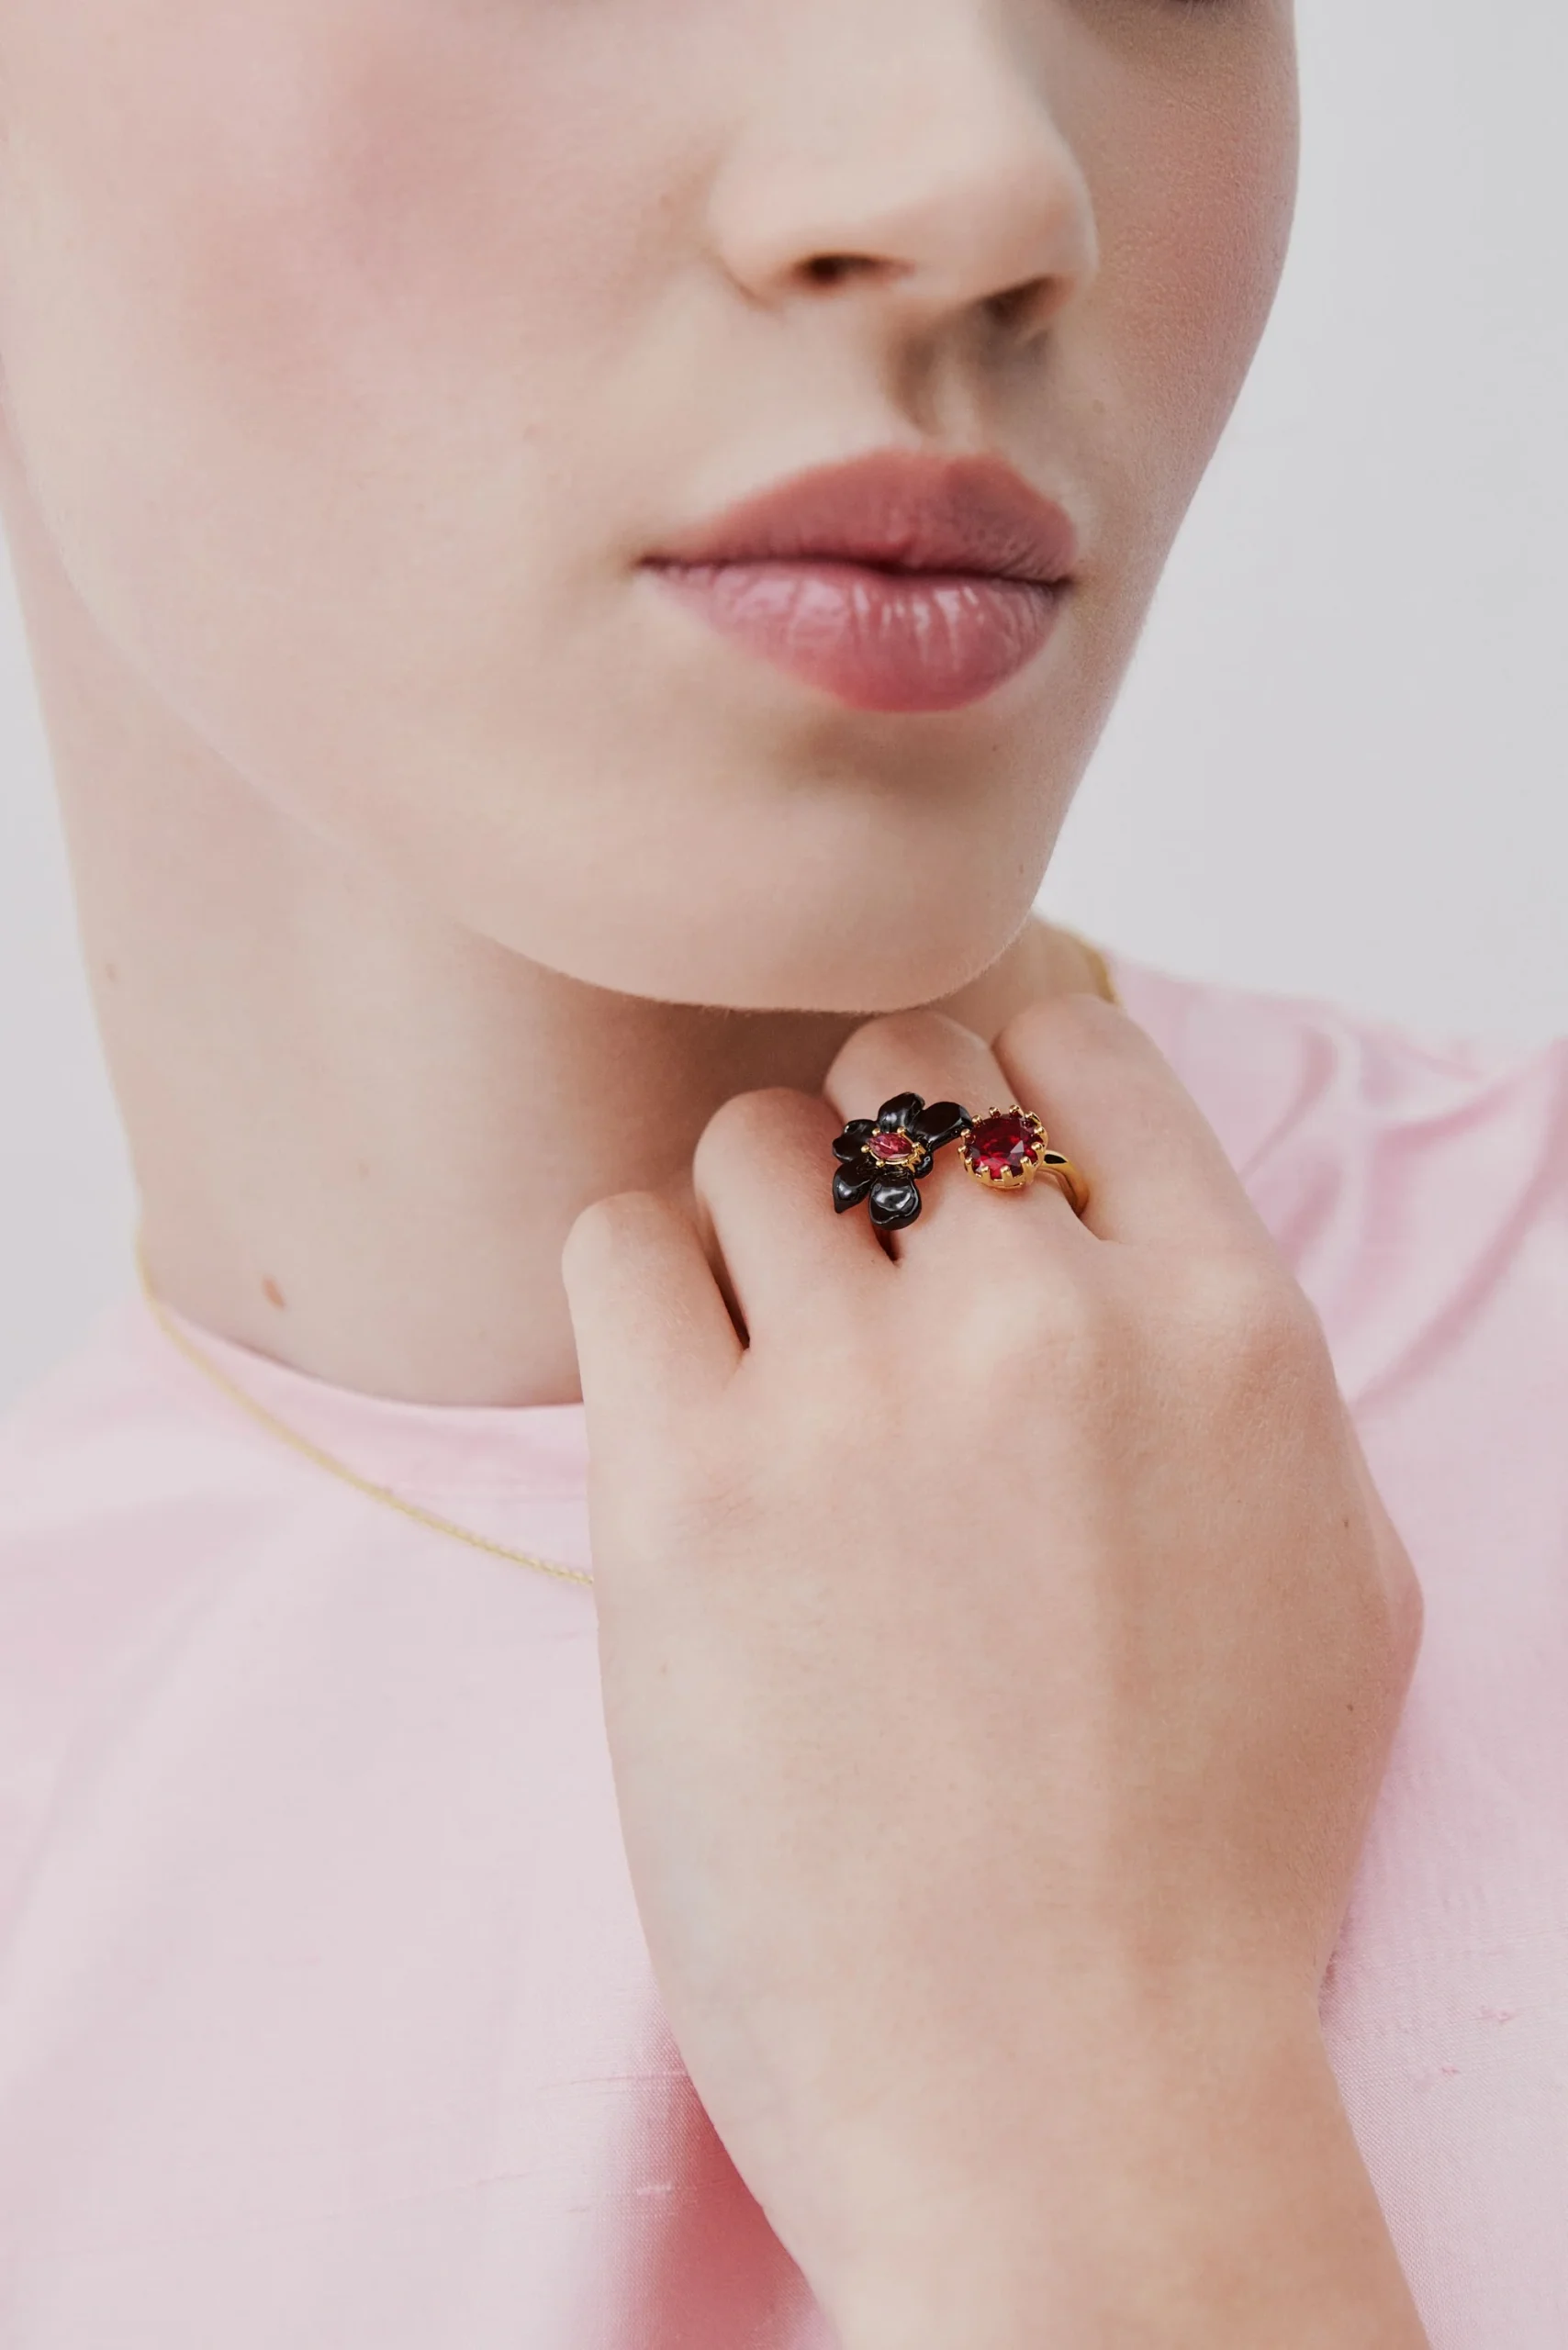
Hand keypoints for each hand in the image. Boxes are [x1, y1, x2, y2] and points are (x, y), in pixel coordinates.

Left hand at [563, 996, 1426, 2347]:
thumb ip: (1234, 1367)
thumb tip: (1121, 1230)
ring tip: (763, 1359)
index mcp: (1227, 1328)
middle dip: (871, 1149)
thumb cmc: (1210, 1861)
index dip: (1002, 1075)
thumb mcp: (1335, 1575)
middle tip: (853, 1276)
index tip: (958, 1154)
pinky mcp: (687, 1485)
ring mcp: (859, 1392)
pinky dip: (640, 1289)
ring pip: (748, 1146)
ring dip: (749, 1224)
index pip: (1075, 1049)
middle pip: (894, 1072)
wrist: (1066, 2090)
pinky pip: (617, 1246)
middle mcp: (1045, 1321)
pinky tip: (678, 1402)